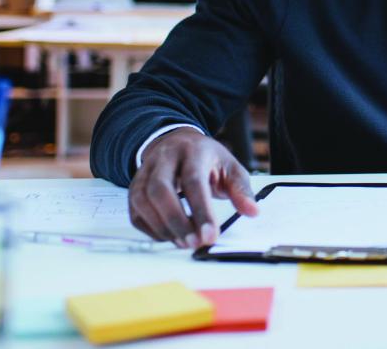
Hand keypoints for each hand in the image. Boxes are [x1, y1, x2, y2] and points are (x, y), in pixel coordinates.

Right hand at [129, 128, 258, 247]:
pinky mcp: (134, 188)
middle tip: (194, 244)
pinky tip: (170, 236)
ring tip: (184, 243)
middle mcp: (164, 159)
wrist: (177, 142)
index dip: (201, 211)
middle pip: (160, 190)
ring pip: (143, 201)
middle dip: (177, 222)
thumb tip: (252, 211)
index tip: (210, 235)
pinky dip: (151, 229)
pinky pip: (136, 212)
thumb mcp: (230, 167)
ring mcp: (145, 172)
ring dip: (163, 227)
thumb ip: (241, 189)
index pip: (193, 181)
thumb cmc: (206, 158)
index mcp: (192, 151)